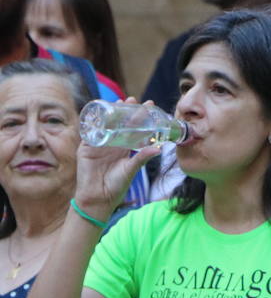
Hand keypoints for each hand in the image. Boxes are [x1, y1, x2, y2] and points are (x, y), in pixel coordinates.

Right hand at [74, 99, 161, 218]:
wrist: (98, 198)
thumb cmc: (116, 185)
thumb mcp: (131, 169)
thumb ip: (141, 158)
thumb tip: (158, 149)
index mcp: (124, 147)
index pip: (134, 128)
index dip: (140, 116)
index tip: (149, 104)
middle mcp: (112, 143)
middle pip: (119, 122)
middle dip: (125, 110)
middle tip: (133, 99)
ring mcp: (99, 144)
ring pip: (105, 124)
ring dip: (110, 112)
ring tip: (118, 102)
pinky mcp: (86, 148)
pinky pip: (88, 133)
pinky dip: (92, 123)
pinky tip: (97, 113)